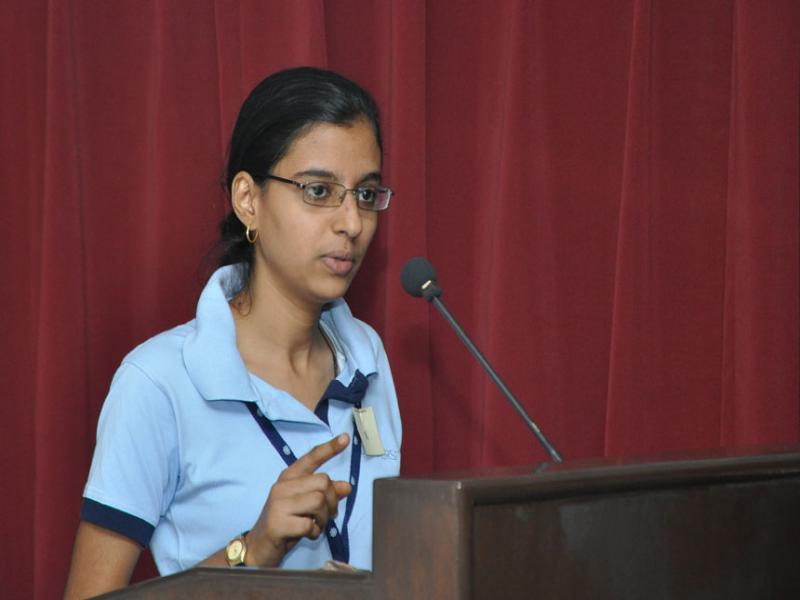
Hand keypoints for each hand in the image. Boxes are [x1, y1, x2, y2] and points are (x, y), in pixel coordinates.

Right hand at [245, 433, 352, 566]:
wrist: (259, 547)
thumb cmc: (286, 523)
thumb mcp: (306, 505)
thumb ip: (325, 493)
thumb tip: (347, 486)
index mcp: (289, 478)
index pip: (311, 458)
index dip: (329, 448)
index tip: (345, 437)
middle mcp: (282, 486)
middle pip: (323, 482)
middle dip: (332, 501)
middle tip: (326, 515)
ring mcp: (278, 504)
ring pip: (318, 501)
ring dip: (323, 518)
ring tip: (315, 525)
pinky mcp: (277, 523)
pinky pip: (309, 524)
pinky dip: (314, 532)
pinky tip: (306, 534)